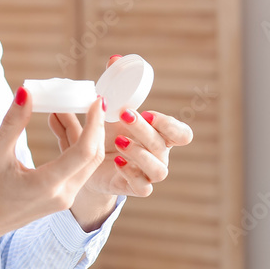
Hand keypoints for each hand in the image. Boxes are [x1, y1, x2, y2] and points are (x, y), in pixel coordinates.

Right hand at [0, 86, 105, 240]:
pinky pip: (77, 169)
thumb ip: (13, 122)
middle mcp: (63, 194)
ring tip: (64, 109)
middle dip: (93, 126)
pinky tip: (58, 127)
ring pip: (87, 163)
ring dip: (82, 135)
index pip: (84, 151)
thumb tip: (25, 93)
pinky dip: (73, 146)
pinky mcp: (62, 198)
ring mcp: (65, 198)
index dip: (94, 124)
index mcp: (48, 184)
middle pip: (93, 156)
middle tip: (86, 100)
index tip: (97, 100)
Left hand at [47, 55, 193, 197]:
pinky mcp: (135, 188)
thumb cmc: (100, 138)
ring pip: (160, 169)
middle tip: (124, 115)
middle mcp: (157, 156)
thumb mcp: (96, 118)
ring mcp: (148, 174)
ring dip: (140, 153)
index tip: (148, 112)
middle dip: (145, 129)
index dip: (170, 124)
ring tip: (118, 142)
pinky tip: (116, 162)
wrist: (87, 170)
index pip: (181, 133)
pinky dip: (132, 174)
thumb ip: (89, 104)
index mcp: (155, 135)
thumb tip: (89, 80)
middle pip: (165, 145)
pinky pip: (144, 187)